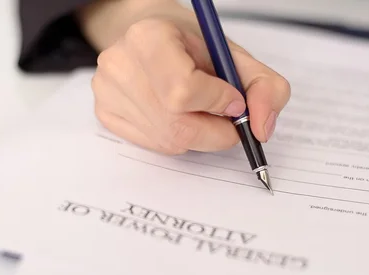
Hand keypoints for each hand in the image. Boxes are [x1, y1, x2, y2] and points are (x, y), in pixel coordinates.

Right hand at [79, 1, 290, 154]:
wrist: (148, 36)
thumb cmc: (190, 44)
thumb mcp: (233, 55)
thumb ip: (264, 87)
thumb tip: (261, 130)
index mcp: (148, 38)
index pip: (184, 91)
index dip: (219, 103)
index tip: (234, 101)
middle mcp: (119, 65)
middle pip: (176, 126)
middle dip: (214, 131)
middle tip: (225, 120)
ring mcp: (106, 92)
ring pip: (167, 140)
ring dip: (196, 135)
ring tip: (198, 111)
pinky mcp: (104, 112)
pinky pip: (152, 144)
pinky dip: (174, 137)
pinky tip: (175, 115)